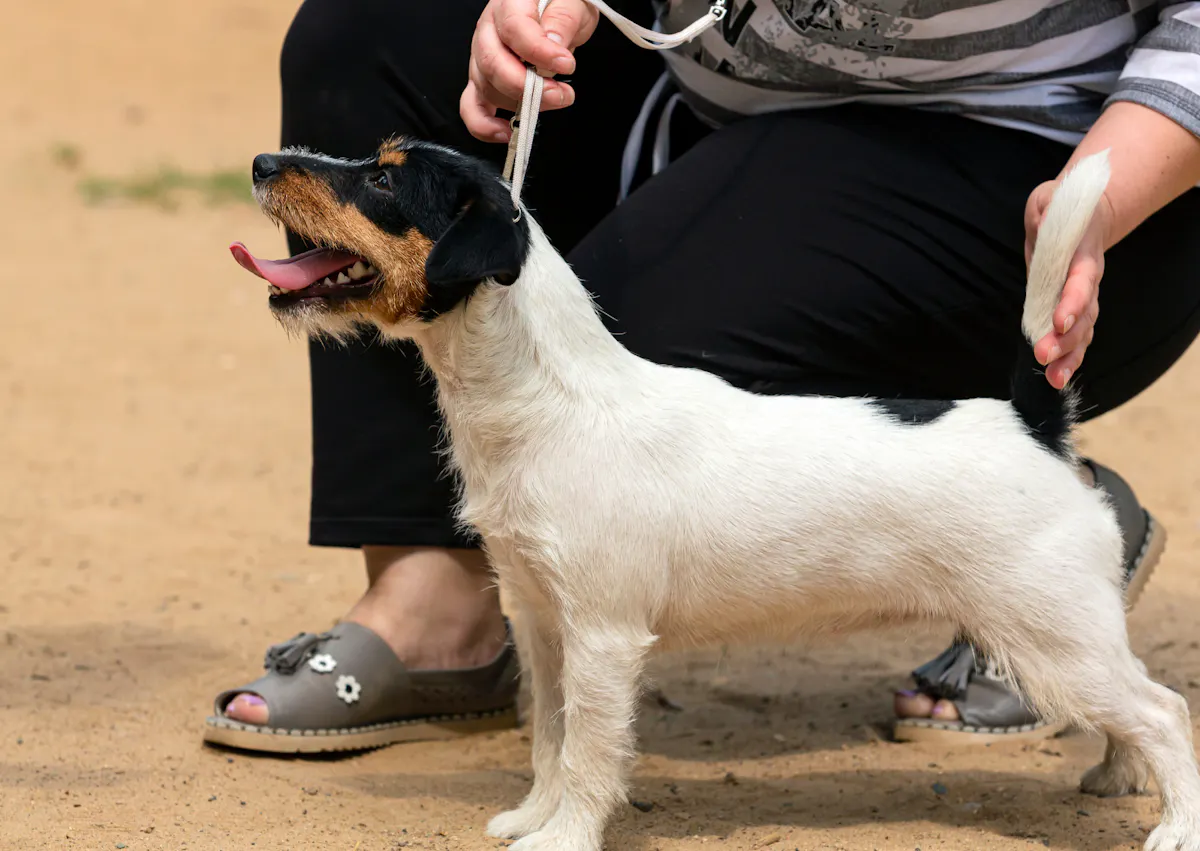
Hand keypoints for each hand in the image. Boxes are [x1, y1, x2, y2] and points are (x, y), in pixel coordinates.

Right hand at [460, 0, 598, 142]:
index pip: (515, 29)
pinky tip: (506, 132)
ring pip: (487, 88)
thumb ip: (562, 20)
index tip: (566, 64)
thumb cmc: (561, 4)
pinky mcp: (484, 81)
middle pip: (493, 63)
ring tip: (555, 100)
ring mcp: (482, 57)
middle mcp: (488, 30)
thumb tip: (553, 45)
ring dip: (519, 104)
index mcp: (508, 3)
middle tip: (560, 93)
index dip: (539, 52)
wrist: (555, 11)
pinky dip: (484, 125)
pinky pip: (472, 106)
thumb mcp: (571, 4)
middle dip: (528, 87)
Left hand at [1023, 180, 1114, 389]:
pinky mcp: (1072, 310)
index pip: (1081, 282)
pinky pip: (1076, 337)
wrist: (1082, 217)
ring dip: (1069, 356)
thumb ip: (1046, 210)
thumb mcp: (1050, 199)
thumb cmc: (1062, 208)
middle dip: (1066, 338)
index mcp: (1083, 256)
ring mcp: (1083, 298)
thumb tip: (1042, 221)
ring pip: (1083, 332)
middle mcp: (1087, 282)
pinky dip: (1068, 358)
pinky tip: (1055, 378)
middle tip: (1044, 356)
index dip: (1072, 303)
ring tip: (1053, 379)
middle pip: (1084, 315)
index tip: (1058, 322)